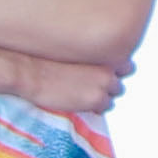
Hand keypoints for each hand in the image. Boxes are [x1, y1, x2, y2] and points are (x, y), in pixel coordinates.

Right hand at [12, 49, 130, 119]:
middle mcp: (109, 67)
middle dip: (109, 84)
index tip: (102, 74)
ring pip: (114, 94)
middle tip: (92, 86)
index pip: (126, 64)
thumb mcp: (72, 50)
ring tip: (83, 94)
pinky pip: (105, 107)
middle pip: (121, 81)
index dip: (114, 71)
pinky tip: (81, 102)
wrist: (31, 72)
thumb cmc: (44, 59)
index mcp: (103, 51)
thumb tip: (92, 66)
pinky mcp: (97, 99)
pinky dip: (96, 107)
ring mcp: (104, 84)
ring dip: (102, 95)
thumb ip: (88, 56)